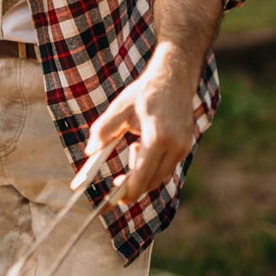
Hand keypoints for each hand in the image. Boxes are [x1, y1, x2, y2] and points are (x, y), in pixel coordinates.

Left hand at [84, 44, 199, 203]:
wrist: (174, 77)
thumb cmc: (145, 92)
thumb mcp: (120, 108)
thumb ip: (103, 130)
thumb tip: (89, 152)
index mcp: (158, 137)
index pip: (142, 175)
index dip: (127, 191)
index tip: (114, 199)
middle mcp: (175, 146)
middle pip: (152, 181)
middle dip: (133, 186)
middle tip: (115, 183)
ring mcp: (184, 147)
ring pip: (161, 176)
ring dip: (143, 174)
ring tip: (132, 148)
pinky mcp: (186, 146)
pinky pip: (168, 167)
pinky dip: (153, 166)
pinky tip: (141, 147)